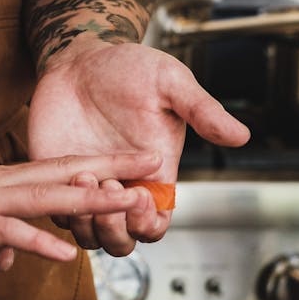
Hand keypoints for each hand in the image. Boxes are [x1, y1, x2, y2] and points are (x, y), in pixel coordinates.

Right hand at [0, 151, 159, 270]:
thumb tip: (5, 260)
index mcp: (0, 182)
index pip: (59, 169)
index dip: (99, 164)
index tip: (135, 161)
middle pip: (64, 174)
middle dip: (111, 169)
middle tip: (153, 162)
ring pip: (44, 197)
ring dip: (86, 199)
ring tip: (125, 200)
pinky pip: (7, 231)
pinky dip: (37, 241)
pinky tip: (66, 252)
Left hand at [27, 39, 249, 255]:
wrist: (82, 58)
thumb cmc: (130, 69)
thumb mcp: (170, 83)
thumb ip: (203, 111)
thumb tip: (241, 136)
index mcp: (153, 175)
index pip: (154, 225)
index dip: (146, 223)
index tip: (140, 194)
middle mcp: (121, 187)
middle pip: (121, 241)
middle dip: (116, 229)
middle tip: (110, 189)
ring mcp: (87, 186)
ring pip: (88, 235)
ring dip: (87, 218)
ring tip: (86, 176)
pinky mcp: (56, 178)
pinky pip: (58, 213)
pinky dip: (63, 205)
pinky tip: (72, 172)